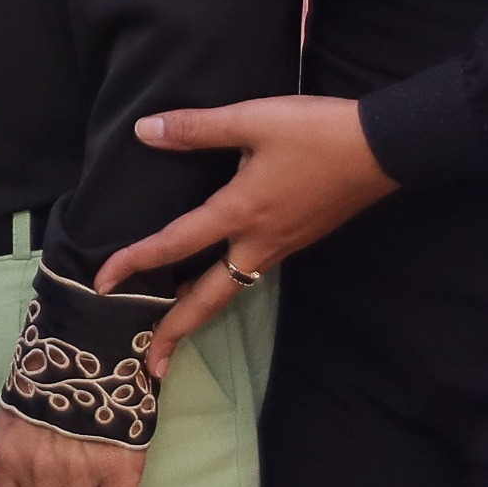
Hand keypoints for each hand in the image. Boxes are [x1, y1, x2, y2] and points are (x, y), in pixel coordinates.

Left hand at [93, 95, 399, 379]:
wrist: (387, 148)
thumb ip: (197, 128)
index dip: (134, 263)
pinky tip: (215, 279)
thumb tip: (144, 131)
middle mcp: (259, 243)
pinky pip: (250, 274)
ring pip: (231, 290)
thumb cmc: (318, 133)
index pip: (175, 245)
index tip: (101, 285)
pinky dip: (224, 287)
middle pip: (209, 299)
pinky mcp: (297, 239)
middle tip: (149, 367)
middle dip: (176, 332)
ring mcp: (282, 247)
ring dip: (199, 312)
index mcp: (242, 213)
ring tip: (172, 330)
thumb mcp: (254, 119)